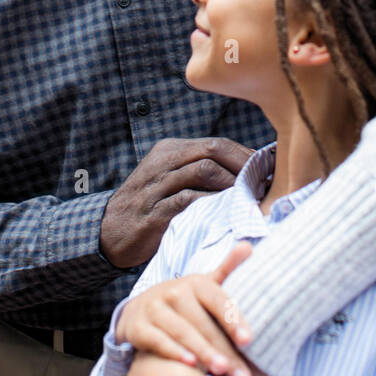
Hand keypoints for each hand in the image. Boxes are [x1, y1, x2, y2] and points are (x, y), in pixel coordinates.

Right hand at [99, 138, 253, 267]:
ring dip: (232, 183)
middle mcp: (164, 162)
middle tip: (264, 180)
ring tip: (250, 196)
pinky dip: (213, 203)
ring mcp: (159, 185)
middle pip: (212, 150)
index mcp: (170, 150)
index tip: (266, 169)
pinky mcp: (156, 211)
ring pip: (204, 170)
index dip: (244, 155)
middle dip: (243, 164)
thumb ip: (198, 173)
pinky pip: (190, 200)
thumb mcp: (169, 180)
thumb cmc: (148, 207)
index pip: (216, 143)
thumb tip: (244, 176)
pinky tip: (228, 212)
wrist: (108, 231)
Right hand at [116, 242, 253, 375]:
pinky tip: (190, 365)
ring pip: (182, 332)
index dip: (233, 320)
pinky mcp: (138, 326)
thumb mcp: (204, 285)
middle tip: (242, 374)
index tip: (248, 340)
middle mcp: (174, 292)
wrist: (140, 308)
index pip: (218, 301)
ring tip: (221, 370)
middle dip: (223, 349)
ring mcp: (154, 308)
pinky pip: (158, 340)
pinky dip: (174, 351)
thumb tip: (248, 246)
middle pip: (203, 323)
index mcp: (196, 283)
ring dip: (203, 352)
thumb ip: (227, 268)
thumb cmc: (184, 301)